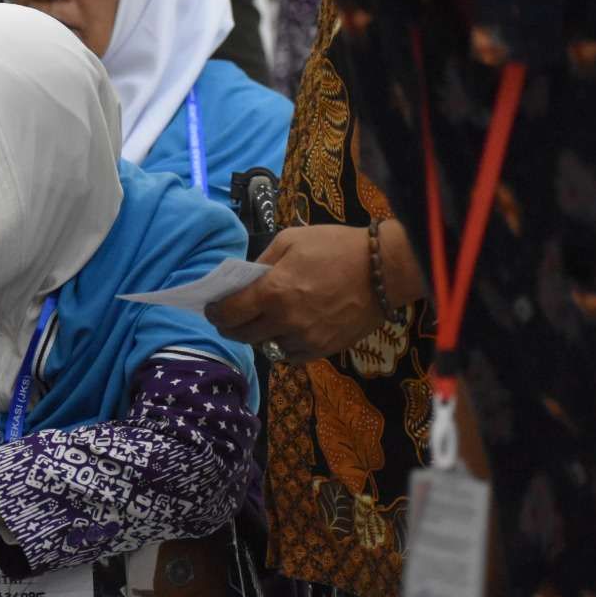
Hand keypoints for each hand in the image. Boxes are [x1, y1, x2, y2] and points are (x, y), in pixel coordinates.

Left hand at [206, 225, 378, 362]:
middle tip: (229, 318)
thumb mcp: (291, 240)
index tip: (211, 308)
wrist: (384, 270)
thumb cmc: (337, 247)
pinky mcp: (323, 350)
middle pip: (242, 335)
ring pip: (265, 346)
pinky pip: (289, 355)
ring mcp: (304, 339)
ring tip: (260, 321)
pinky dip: (281, 345)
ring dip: (258, 335)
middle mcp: (284, 321)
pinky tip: (284, 331)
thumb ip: (262, 263)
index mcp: (273, 291)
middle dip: (230, 326)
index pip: (228, 312)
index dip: (214, 312)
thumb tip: (244, 281)